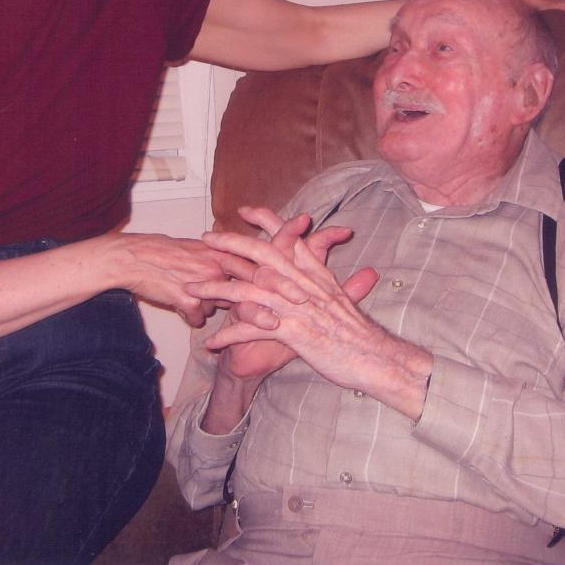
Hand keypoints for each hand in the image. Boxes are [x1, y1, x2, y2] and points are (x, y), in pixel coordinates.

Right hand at [102, 232, 250, 328]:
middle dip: (227, 300)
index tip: (254, 296)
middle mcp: (217, 268)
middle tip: (215, 300)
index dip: (255, 288)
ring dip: (203, 307)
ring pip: (214, 308)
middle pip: (235, 295)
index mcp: (221, 253)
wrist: (133, 258)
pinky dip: (188, 316)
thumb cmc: (161, 250)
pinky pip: (197, 318)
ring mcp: (204, 285)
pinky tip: (176, 304)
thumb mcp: (196, 246)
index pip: (252, 274)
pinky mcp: (189, 301)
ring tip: (185, 295)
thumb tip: (234, 267)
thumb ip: (217, 258)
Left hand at [190, 226, 430, 419]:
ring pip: (246, 291)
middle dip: (230, 245)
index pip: (286, 237)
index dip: (264, 221)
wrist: (373, 355)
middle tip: (206, 239)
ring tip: (191, 291)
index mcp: (313, 272)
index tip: (243, 210)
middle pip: (259, 255)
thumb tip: (324, 256)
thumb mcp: (343, 293)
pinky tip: (211, 344)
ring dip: (215, 290)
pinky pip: (251, 332)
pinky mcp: (290, 332)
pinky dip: (228, 337)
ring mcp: (294, 307)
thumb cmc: (357, 329)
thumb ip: (327, 273)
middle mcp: (301, 284)